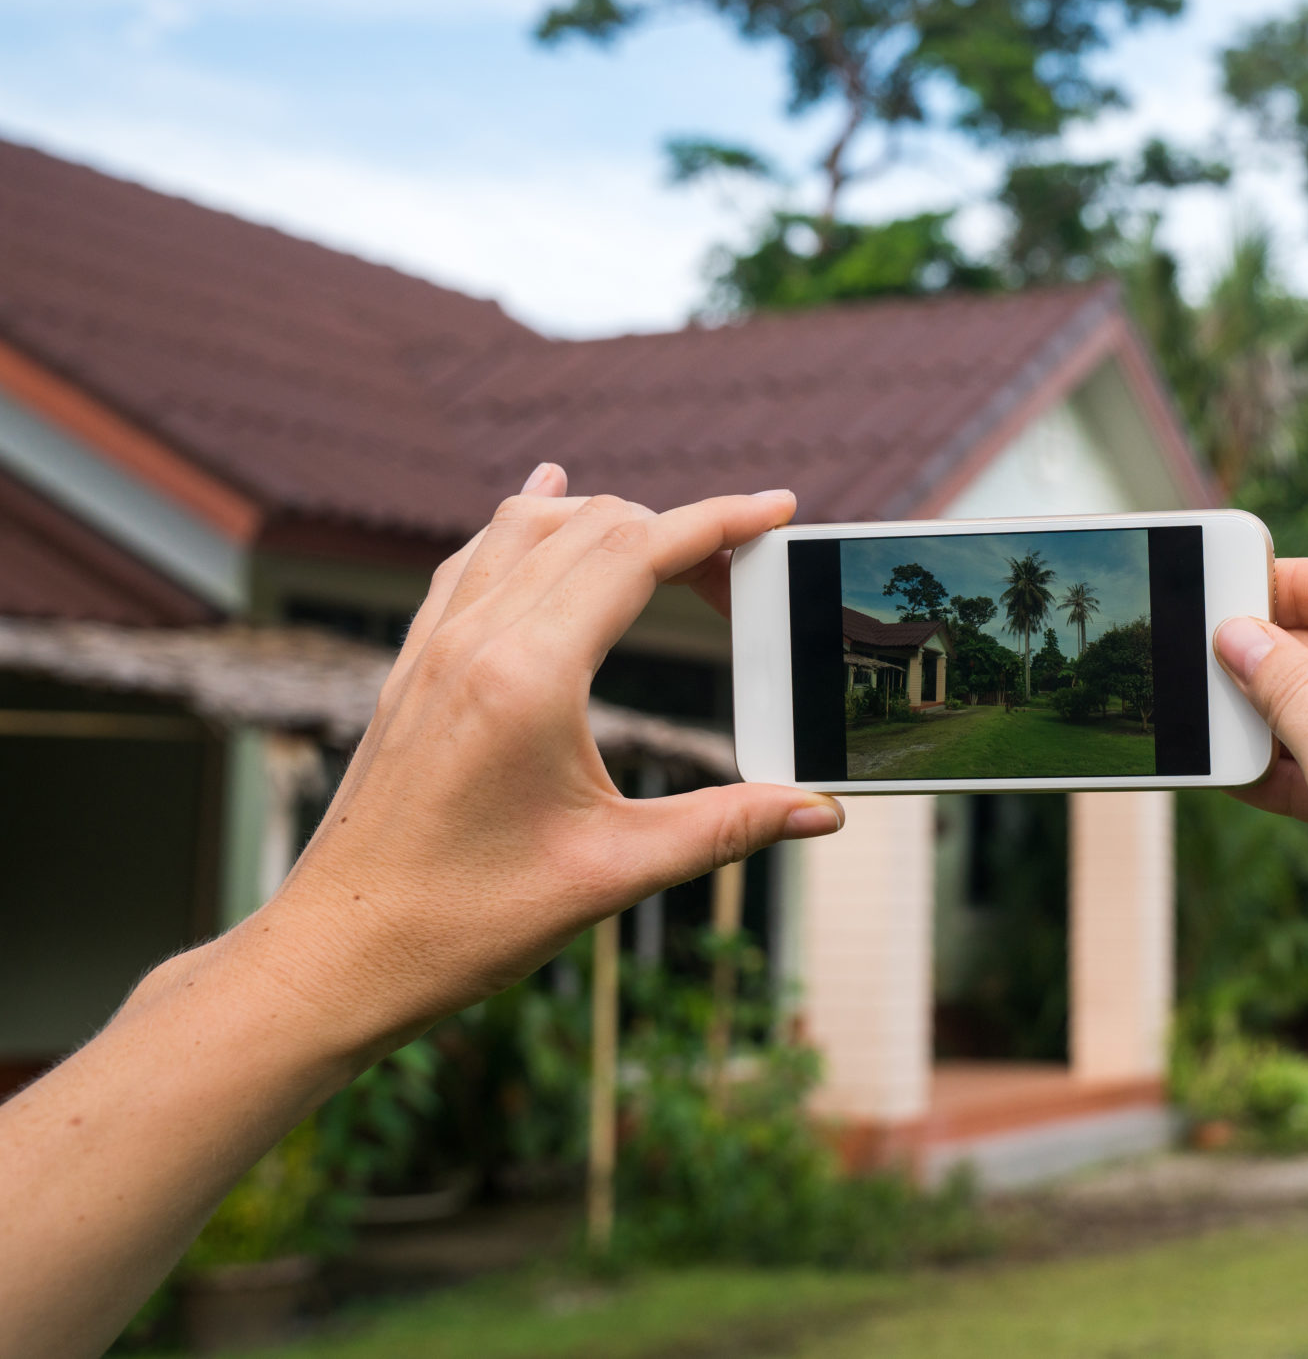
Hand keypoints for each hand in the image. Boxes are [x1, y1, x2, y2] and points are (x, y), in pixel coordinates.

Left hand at [240, 464, 844, 1064]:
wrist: (336, 956)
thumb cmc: (463, 922)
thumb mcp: (614, 873)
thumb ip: (728, 827)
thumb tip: (822, 808)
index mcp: (528, 676)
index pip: (639, 554)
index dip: (719, 522)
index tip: (777, 508)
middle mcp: (474, 640)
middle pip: (595, 527)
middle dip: (681, 530)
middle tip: (745, 575)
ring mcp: (433, 647)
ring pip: (528, 526)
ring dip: (607, 519)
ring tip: (670, 545)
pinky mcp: (410, 668)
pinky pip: (473, 557)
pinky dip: (526, 523)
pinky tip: (545, 502)